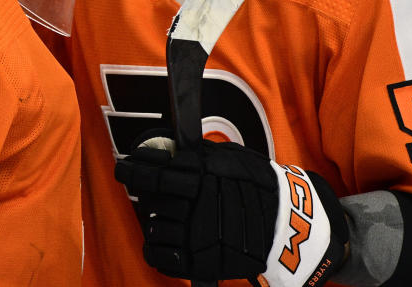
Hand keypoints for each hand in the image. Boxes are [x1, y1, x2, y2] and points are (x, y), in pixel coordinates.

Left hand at [114, 137, 347, 285]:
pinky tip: (168, 240)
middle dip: (154, 196)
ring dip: (158, 220)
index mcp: (201, 177)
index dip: (133, 170)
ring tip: (175, 218)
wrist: (289, 226)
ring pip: (154, 226)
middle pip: (152, 200)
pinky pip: (158, 255)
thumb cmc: (258, 186)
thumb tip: (163, 148)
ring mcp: (196, 236)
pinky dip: (158, 247)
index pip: (153, 173)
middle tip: (164, 195)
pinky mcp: (198, 263)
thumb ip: (196, 155)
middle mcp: (195, 206)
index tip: (123, 167)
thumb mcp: (230, 158)